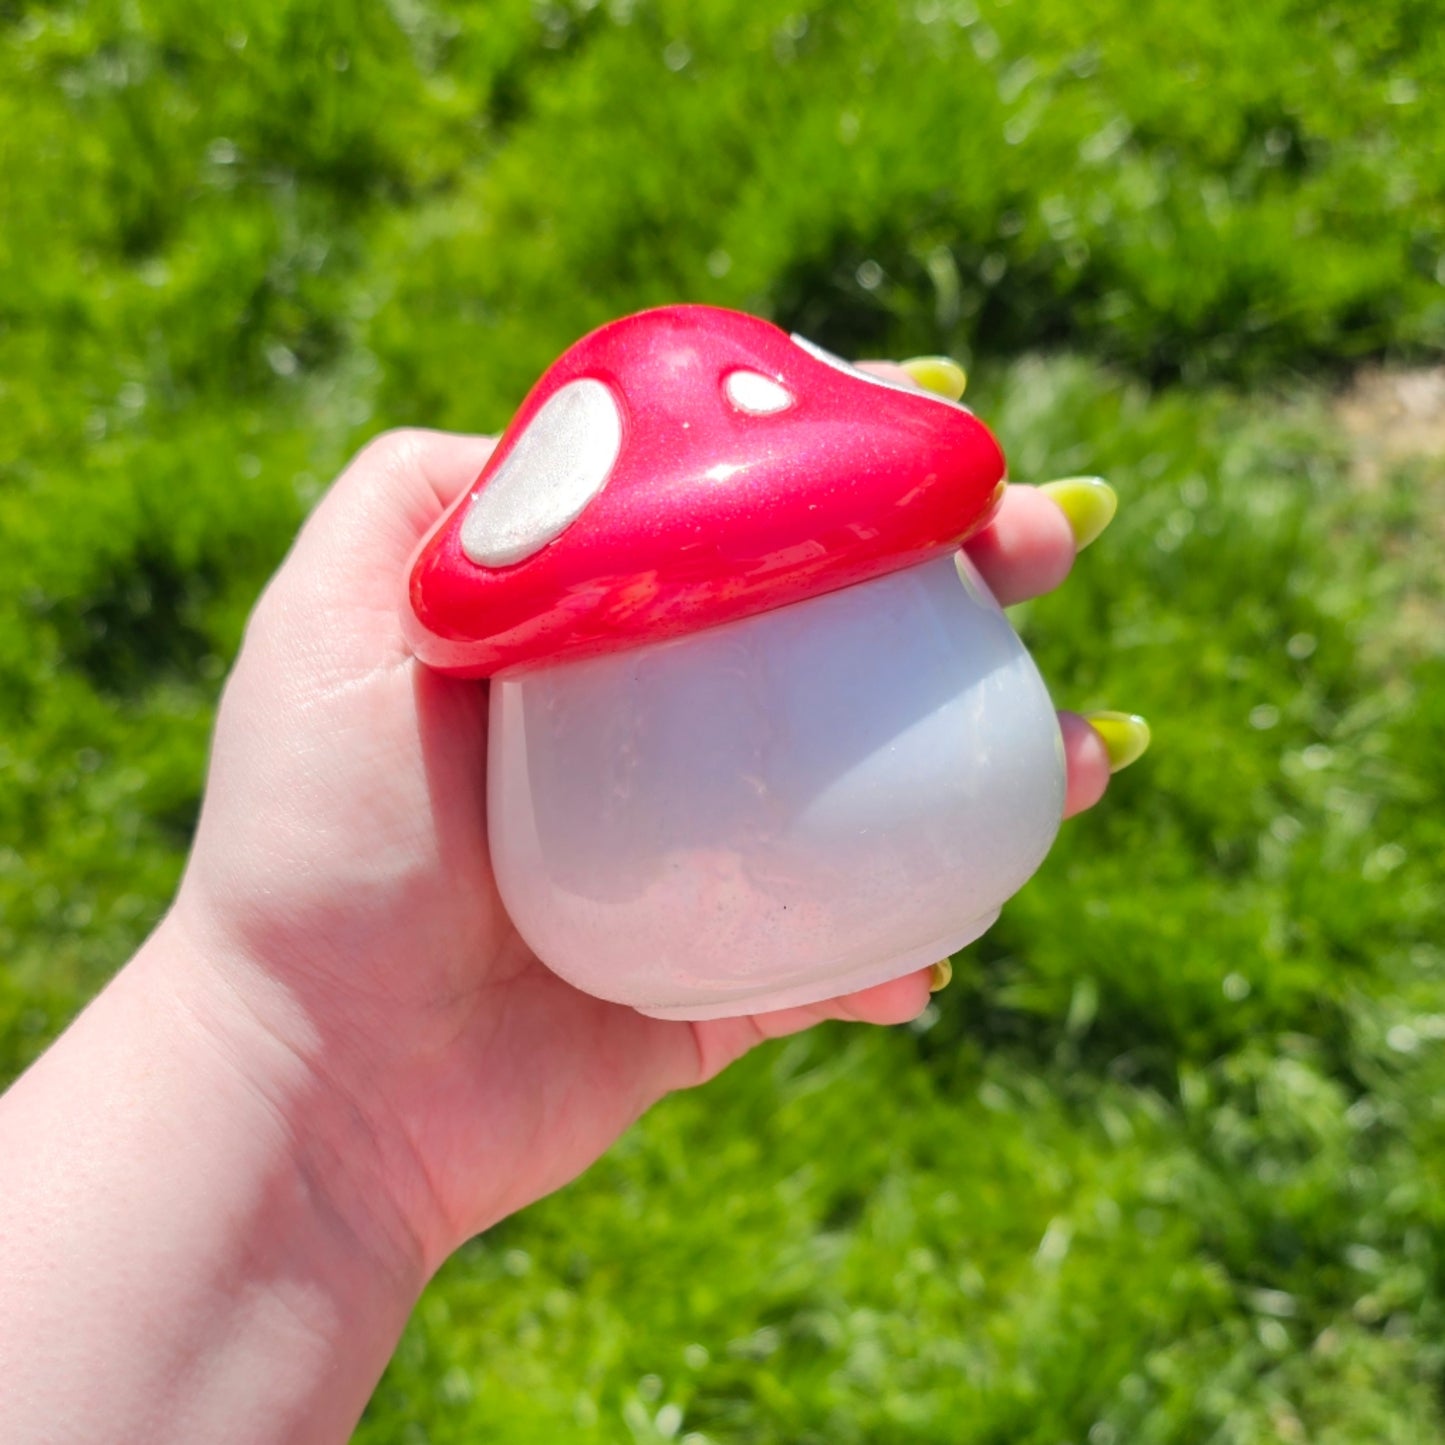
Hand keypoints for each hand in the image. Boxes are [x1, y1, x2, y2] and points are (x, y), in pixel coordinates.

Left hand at [170, 415, 1119, 1277]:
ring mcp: (702, 859)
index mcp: (587, 640)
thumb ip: (428, 495)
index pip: (743, 519)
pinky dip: (912, 940)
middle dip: (964, 578)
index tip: (944, 422)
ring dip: (996, 757)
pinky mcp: (726, 982)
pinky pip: (849, 952)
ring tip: (1088, 753)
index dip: (851, 461)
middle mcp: (655, 738)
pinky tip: (948, 940)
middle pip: (839, 634)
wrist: (313, 1082)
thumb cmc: (315, 843)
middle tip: (1048, 546)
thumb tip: (583, 428)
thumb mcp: (337, 617)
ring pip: (880, 787)